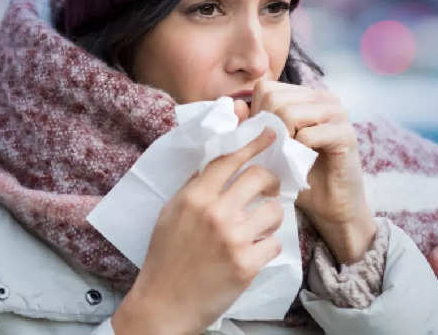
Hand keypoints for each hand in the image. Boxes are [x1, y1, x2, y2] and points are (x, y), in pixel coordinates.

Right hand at [112, 125, 282, 334]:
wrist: (164, 303)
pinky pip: (274, 244)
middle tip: (269, 190)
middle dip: (270, 181)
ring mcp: (233, 238)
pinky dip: (267, 247)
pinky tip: (252, 253)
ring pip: (274, 211)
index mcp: (194, 197)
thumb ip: (194, 187)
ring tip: (259, 227)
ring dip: (270, 217)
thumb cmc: (165, 256)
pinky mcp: (247, 265)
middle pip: (259, 178)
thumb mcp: (170, 213)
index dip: (253, 144)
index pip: (229, 160)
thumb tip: (218, 164)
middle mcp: (215, 212)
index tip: (270, 134)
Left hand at [249, 80, 375, 263]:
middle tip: (275, 151)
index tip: (264, 139)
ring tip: (286, 156)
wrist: (330, 206)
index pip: (266, 88)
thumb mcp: (267, 147)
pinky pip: (307, 135)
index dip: (257, 114)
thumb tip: (235, 105)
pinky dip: (296, 152)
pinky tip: (301, 162)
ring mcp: (337, 113)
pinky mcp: (346, 134)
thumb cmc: (296, 174)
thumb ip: (251, 125)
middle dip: (267, 129)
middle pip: (275, 99)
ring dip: (280, 141)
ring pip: (288, 113)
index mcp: (304, 95)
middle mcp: (323, 98)